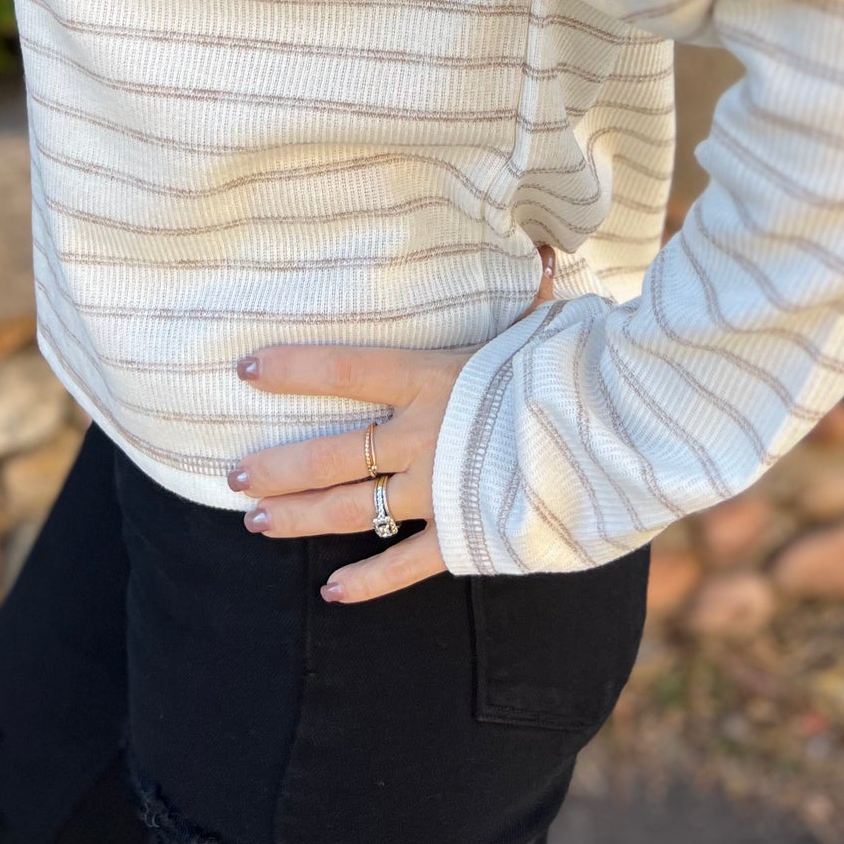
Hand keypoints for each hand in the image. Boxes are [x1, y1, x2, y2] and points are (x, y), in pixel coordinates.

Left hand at [226, 244, 555, 602]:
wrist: (610, 433)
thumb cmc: (572, 368)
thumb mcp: (541, 324)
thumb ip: (527, 294)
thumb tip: (539, 250)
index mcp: (432, 378)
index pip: (344, 369)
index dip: (292, 369)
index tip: (245, 368)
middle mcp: (421, 435)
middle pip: (331, 453)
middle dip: (278, 464)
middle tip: (234, 473)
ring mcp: (437, 488)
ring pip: (350, 508)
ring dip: (299, 515)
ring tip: (256, 520)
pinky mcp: (463, 532)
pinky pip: (405, 565)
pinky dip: (368, 582)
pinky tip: (332, 593)